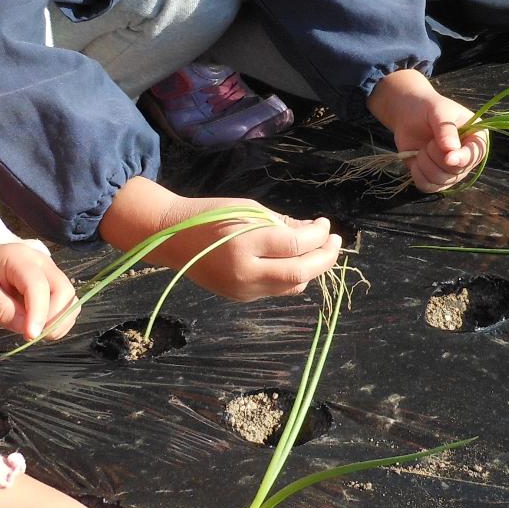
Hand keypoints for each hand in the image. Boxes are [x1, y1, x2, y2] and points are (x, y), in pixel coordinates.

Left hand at [0, 238, 78, 340]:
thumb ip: (2, 310)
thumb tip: (28, 329)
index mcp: (18, 258)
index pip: (38, 285)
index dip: (39, 313)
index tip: (30, 335)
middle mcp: (40, 262)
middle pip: (64, 290)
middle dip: (53, 318)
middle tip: (31, 334)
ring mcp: (48, 272)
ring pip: (69, 298)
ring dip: (59, 320)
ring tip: (34, 332)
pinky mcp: (49, 284)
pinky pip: (64, 304)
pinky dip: (57, 320)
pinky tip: (38, 326)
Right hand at [152, 195, 340, 300]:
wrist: (173, 237)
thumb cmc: (211, 215)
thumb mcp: (249, 209)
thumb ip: (282, 223)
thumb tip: (313, 230)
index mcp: (245, 244)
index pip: (296, 245)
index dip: (318, 235)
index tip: (325, 223)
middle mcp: (245, 273)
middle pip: (300, 273)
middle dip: (324, 258)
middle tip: (335, 241)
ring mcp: (243, 290)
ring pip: (292, 287)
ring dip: (311, 269)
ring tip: (318, 250)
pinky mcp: (240, 298)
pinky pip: (276, 290)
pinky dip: (291, 276)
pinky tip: (294, 261)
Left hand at [365, 69, 486, 191]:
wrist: (409, 115)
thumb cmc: (428, 108)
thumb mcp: (438, 111)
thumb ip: (445, 129)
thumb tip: (451, 150)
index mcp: (476, 138)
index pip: (476, 155)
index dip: (463, 159)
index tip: (448, 158)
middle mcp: (467, 158)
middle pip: (456, 171)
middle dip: (437, 157)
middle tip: (429, 142)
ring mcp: (452, 171)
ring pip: (441, 181)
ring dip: (426, 164)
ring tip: (422, 149)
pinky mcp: (436, 179)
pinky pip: (429, 187)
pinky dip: (418, 175)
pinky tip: (416, 161)